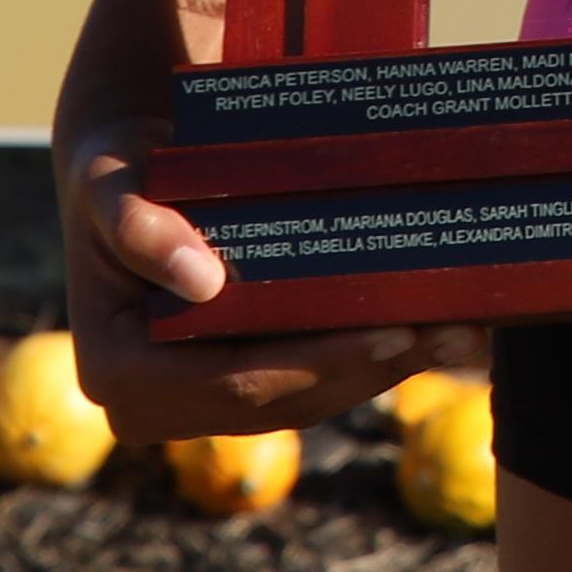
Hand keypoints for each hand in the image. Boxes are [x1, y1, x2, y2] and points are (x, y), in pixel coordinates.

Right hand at [55, 112, 434, 446]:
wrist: (126, 171)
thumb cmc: (117, 167)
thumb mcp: (112, 181)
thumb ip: (139, 224)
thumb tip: (203, 283)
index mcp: (116, 370)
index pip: (233, 383)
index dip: (316, 364)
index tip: (392, 333)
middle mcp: (149, 404)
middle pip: (280, 403)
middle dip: (370, 371)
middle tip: (452, 334)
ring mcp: (192, 403)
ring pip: (303, 402)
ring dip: (383, 373)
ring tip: (459, 336)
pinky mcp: (229, 387)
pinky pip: (305, 384)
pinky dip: (365, 362)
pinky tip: (427, 335)